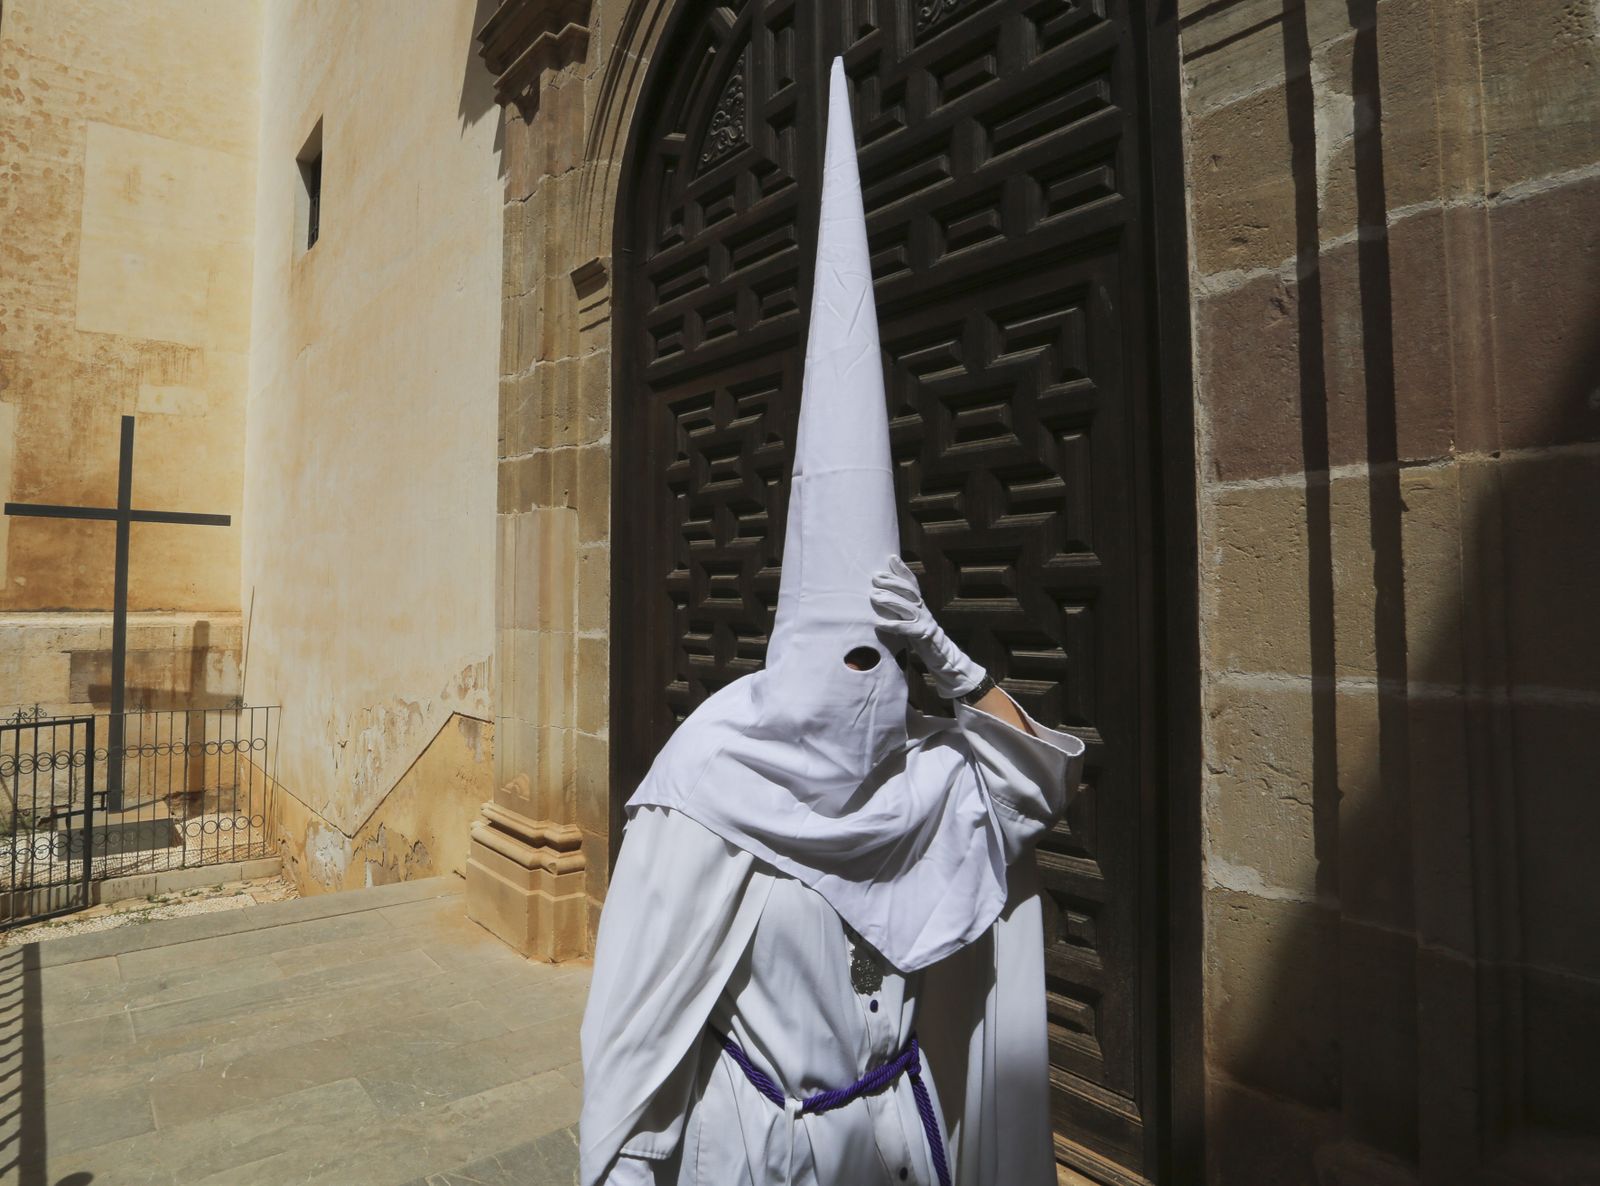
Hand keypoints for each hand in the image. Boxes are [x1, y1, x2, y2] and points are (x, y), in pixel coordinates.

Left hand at [870, 556, 985, 698]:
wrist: (942, 657)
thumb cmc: (921, 636)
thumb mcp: (912, 618)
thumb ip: (901, 607)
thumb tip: (881, 595)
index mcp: (920, 604)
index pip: (912, 583)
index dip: (902, 569)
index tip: (891, 557)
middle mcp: (923, 609)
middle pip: (909, 591)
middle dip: (892, 582)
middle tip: (875, 577)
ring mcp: (924, 622)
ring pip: (907, 607)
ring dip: (890, 600)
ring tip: (874, 595)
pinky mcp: (922, 636)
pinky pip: (906, 630)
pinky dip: (892, 625)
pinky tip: (878, 623)